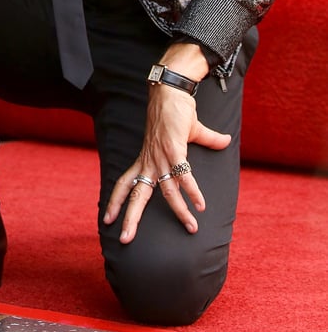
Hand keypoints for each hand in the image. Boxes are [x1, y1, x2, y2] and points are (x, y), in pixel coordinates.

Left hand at [103, 44, 230, 242]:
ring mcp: (160, 157)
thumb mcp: (187, 133)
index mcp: (145, 160)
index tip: (107, 219)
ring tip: (191, 227)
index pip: (124, 185)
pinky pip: (183, 176)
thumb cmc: (175, 111)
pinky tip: (200, 205)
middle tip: (124, 240)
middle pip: (136, 195)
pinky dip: (192, 191)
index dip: (115, 201)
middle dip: (130, 218)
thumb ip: (207, 140)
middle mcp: (149, 162)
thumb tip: (225, 141)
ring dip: (178, 211)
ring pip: (165, 191)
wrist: (170, 91)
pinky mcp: (174, 149)